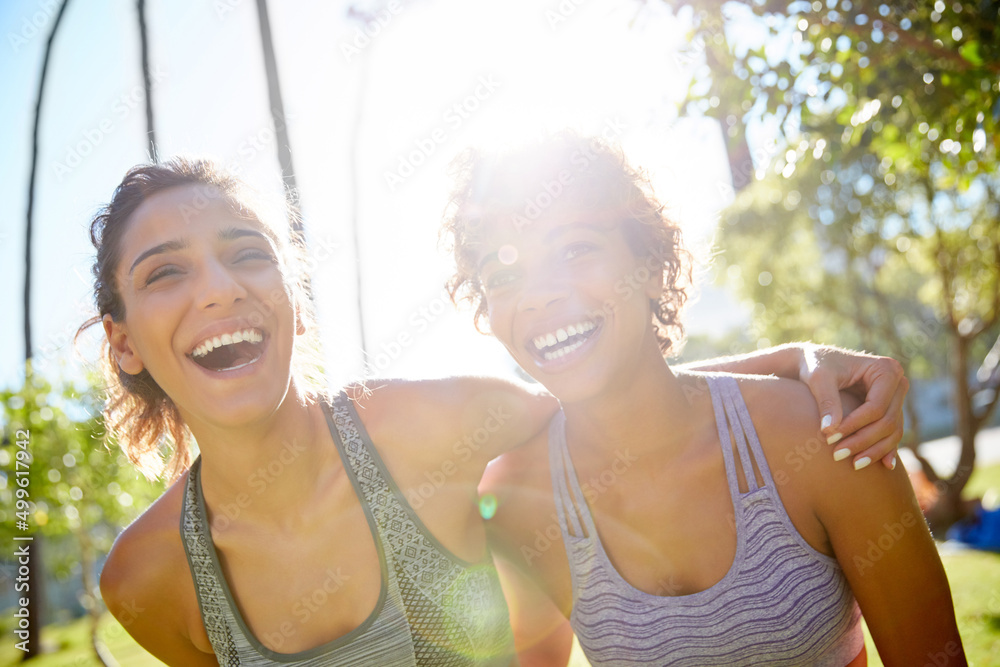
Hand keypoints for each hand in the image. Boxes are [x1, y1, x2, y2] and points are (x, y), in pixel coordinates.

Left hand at [798, 344, 907, 469]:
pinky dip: (884, 448)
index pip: (876, 406)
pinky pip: (892, 432)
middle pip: (888, 420)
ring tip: (853, 465)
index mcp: (885, 369)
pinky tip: (884, 466)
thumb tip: (829, 430)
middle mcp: (898, 382)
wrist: (815, 362)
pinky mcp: (890, 408)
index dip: (855, 425)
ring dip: (874, 449)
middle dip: (864, 441)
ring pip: (893, 430)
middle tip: (837, 455)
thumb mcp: (819, 378)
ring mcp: (897, 397)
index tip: (830, 438)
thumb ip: (826, 401)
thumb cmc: (816, 365)